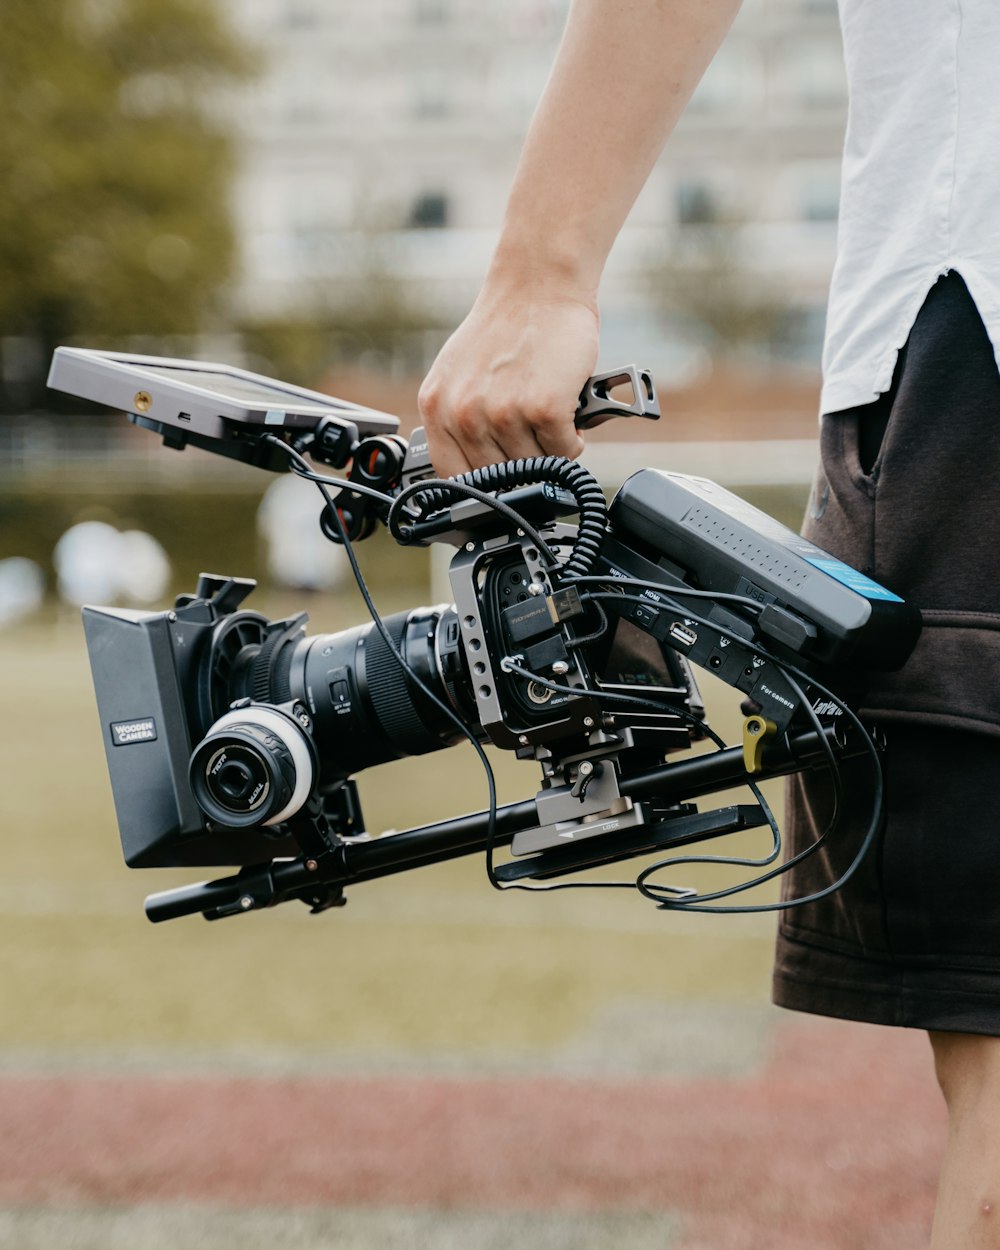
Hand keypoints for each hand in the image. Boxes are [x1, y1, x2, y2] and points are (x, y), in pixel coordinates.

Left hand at [418, 287, 598, 476]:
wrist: (539, 284)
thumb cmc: (508, 328)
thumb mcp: (460, 376)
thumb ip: (460, 420)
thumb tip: (478, 471)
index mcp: (436, 407)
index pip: (454, 477)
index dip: (484, 484)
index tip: (503, 481)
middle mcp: (463, 413)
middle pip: (500, 476)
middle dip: (524, 460)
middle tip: (536, 434)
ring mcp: (502, 413)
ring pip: (534, 466)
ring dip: (551, 450)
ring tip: (551, 419)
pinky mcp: (543, 409)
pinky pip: (564, 452)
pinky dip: (574, 440)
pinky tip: (569, 414)